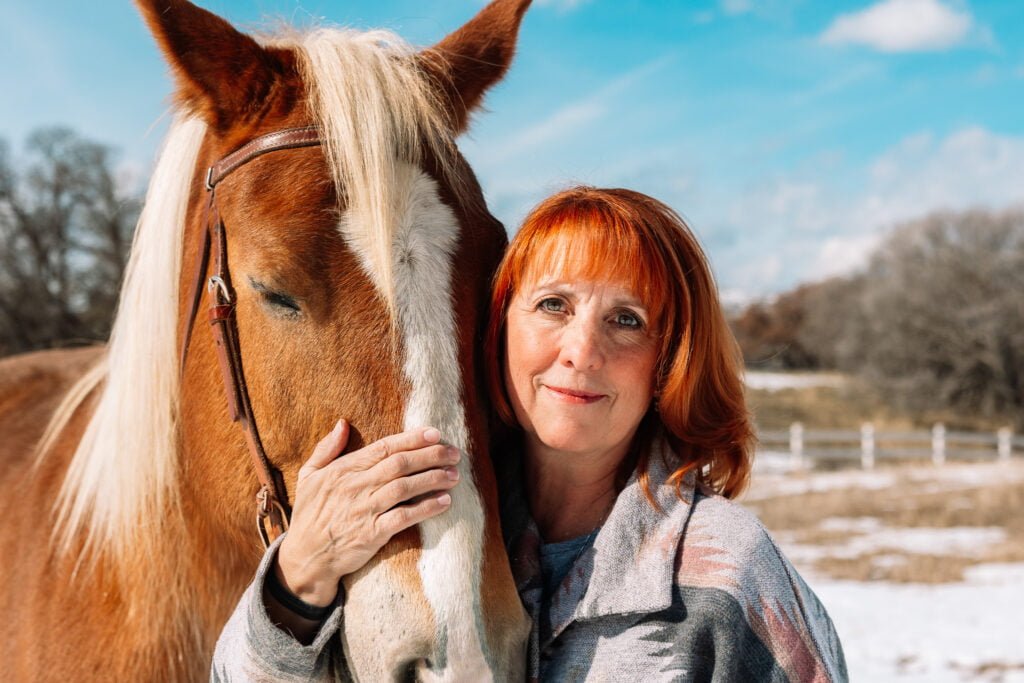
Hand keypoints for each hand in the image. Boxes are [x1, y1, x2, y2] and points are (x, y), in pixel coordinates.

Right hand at [274, 420, 460, 605]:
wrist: (305, 559)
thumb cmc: (309, 516)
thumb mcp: (308, 477)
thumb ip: (326, 449)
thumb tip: (342, 424)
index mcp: (343, 470)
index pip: (384, 447)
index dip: (412, 439)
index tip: (435, 433)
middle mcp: (355, 486)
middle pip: (400, 464)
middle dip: (431, 455)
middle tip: (455, 453)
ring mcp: (364, 510)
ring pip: (405, 487)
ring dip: (433, 479)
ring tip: (454, 475)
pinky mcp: (372, 534)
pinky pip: (403, 517)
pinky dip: (425, 508)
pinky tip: (443, 502)